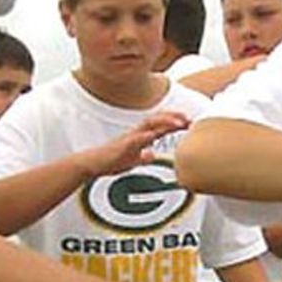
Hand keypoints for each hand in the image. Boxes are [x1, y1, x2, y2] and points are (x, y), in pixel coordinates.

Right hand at [76, 111, 190, 177]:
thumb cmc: (110, 161)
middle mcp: (136, 133)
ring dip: (165, 122)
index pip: (160, 125)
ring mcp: (129, 137)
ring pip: (149, 124)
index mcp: (140, 136)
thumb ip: (142, 156)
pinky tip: (156, 135)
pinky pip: (136, 138)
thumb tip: (151, 154)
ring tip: (179, 123)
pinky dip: (147, 136)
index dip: (175, 122)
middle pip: (157, 119)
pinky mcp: (122, 145)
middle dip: (174, 117)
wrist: (92, 164)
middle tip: (189, 119)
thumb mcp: (131, 160)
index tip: (189, 122)